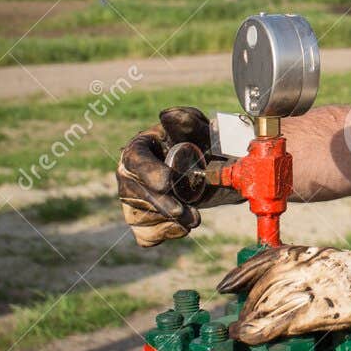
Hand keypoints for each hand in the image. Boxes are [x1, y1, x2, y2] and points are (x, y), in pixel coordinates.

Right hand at [116, 107, 236, 247]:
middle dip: (160, 205)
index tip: (167, 182)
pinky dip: (162, 234)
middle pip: (133, 193)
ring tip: (193, 218)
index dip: (148, 172)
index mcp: (141, 147)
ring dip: (166, 222)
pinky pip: (145, 234)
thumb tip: (167, 116)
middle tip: (185, 212)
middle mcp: (130, 174)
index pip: (134, 160)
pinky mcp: (146, 220)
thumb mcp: (202, 129)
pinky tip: (181, 228)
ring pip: (138, 216)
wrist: (220, 172)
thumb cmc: (206, 145)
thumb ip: (187, 121)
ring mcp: (135, 199)